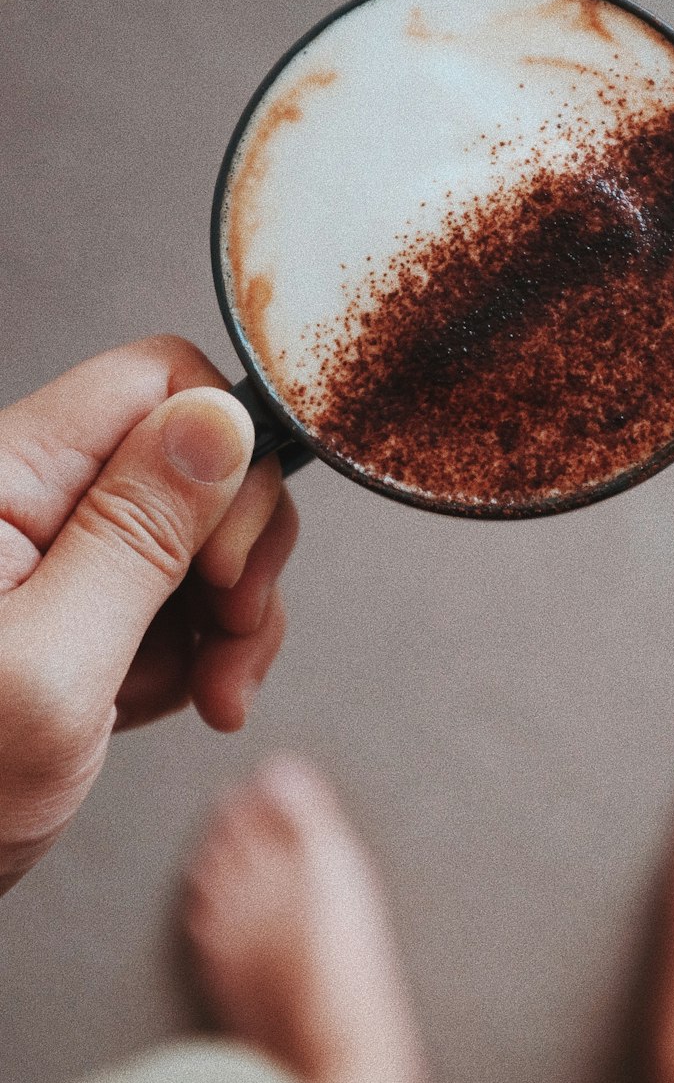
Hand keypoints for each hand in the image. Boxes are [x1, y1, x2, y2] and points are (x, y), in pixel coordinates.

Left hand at [0, 336, 299, 895]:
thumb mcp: (52, 670)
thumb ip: (138, 535)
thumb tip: (222, 418)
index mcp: (4, 480)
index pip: (159, 380)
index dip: (226, 454)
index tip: (228, 561)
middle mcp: (29, 501)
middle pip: (194, 458)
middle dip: (241, 550)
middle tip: (232, 632)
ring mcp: (52, 558)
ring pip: (198, 535)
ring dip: (229, 618)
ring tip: (211, 692)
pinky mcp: (71, 608)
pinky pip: (172, 600)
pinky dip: (197, 654)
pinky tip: (170, 703)